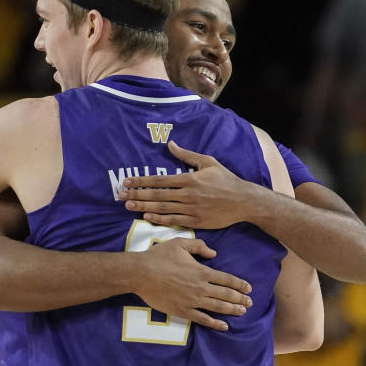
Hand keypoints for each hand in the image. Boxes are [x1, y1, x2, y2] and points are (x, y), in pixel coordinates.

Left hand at [118, 141, 255, 228]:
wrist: (244, 201)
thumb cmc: (226, 180)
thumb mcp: (208, 162)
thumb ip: (187, 155)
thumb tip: (171, 144)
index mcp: (189, 179)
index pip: (160, 180)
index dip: (141, 181)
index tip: (127, 181)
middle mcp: (188, 194)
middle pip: (157, 195)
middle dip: (137, 194)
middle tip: (121, 196)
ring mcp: (191, 209)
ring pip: (163, 208)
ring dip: (144, 206)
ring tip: (129, 206)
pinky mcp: (196, 221)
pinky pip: (174, 220)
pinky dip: (159, 219)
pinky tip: (147, 217)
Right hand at [132, 237, 252, 331]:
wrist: (140, 274)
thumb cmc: (159, 257)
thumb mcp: (180, 244)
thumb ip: (199, 246)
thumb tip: (214, 253)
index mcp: (202, 271)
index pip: (227, 279)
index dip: (240, 284)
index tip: (249, 288)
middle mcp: (200, 287)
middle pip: (226, 294)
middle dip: (240, 299)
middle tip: (250, 303)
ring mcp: (192, 301)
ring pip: (218, 307)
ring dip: (232, 310)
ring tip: (242, 312)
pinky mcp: (182, 311)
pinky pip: (202, 319)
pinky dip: (215, 323)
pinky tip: (224, 326)